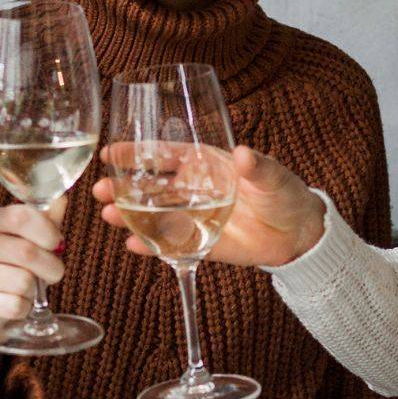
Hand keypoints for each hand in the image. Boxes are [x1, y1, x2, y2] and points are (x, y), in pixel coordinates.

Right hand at [0, 201, 66, 378]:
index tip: (58, 244)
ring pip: (23, 282)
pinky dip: (25, 309)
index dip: (47, 231)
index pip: (21, 216)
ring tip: (29, 289)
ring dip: (36, 291)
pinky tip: (17, 304)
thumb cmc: (15, 265)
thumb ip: (46, 220)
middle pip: (26, 252)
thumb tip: (60, 200)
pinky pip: (14, 306)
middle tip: (53, 273)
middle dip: (51, 267)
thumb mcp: (32, 240)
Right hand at [92, 146, 325, 267]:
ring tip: (109, 216)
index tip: (110, 152)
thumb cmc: (285, 194)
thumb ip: (257, 166)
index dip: (136, 152)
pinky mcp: (200, 243)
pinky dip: (151, 246)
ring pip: (154, 215)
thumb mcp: (273, 176)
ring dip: (130, 215)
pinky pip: (170, 244)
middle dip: (123, 187)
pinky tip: (132, 245)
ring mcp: (193, 216)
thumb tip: (244, 153)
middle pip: (150, 186)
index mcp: (205, 163)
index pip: (164, 154)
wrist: (298, 234)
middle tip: (99, 190)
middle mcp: (192, 188)